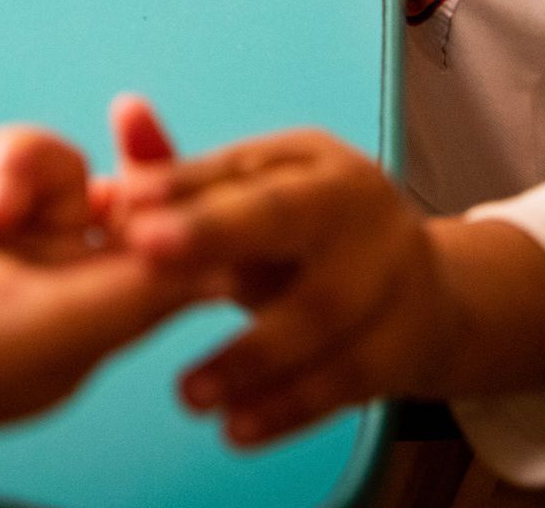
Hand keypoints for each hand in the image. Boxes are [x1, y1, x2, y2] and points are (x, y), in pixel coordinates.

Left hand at [110, 104, 544, 446]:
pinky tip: (237, 430)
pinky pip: (347, 378)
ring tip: (187, 394)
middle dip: (215, 233)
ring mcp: (391, 270)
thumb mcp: (254, 202)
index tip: (124, 210)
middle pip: (287, 216)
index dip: (180, 187)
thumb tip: (123, 114)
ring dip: (250, 355)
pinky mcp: (404, 339)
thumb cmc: (306, 241)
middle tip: (144, 256)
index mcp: (310, 160)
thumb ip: (183, 175)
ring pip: (321, 312)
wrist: (422, 292)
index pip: (238, 167)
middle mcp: (356, 202)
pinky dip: (290, 407)